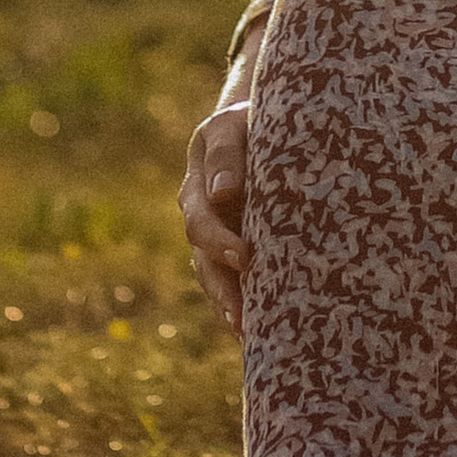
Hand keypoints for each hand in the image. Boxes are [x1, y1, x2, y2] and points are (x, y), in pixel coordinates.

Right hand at [179, 102, 250, 332]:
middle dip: (224, 290)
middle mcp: (204, 219)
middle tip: (244, 315)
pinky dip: (244, 306)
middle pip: (205, 264)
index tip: (245, 257)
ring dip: (231, 307)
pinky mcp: (237, 249)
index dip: (219, 242)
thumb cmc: (248, 120)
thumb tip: (221, 193)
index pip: (200, 223)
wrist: (259, 123)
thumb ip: (226, 153)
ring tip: (249, 335)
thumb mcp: (233, 125)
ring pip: (217, 280)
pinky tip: (259, 332)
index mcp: (197, 188)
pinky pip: (235, 283)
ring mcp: (219, 237)